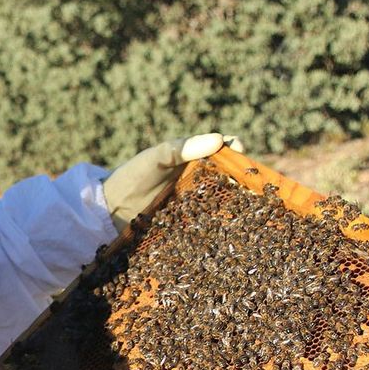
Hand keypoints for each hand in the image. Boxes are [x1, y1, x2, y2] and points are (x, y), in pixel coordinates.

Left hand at [102, 133, 242, 230]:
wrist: (113, 209)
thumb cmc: (135, 175)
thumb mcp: (158, 157)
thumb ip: (184, 148)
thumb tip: (220, 140)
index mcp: (194, 157)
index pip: (223, 149)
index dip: (236, 150)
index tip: (241, 155)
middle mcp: (200, 178)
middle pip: (230, 175)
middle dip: (244, 179)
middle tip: (254, 186)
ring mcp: (198, 200)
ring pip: (226, 199)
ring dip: (238, 203)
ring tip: (250, 209)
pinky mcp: (193, 223)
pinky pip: (213, 221)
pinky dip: (225, 223)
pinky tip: (235, 229)